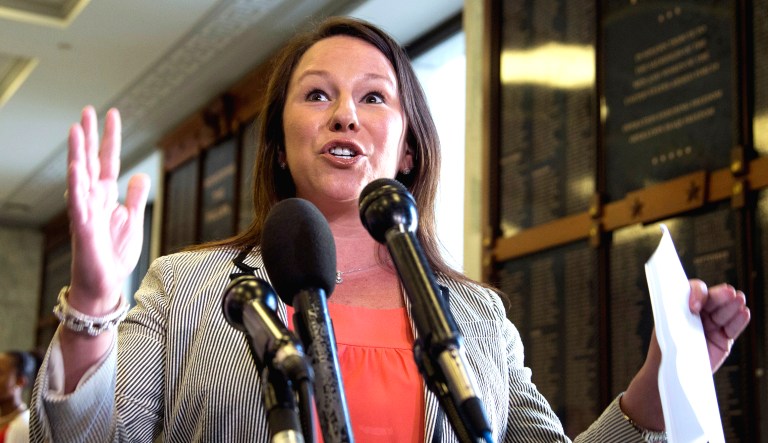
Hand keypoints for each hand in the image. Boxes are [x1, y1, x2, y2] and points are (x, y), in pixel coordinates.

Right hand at [67, 106, 149, 314]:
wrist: (105, 284)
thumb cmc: (114, 255)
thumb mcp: (132, 220)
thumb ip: (134, 197)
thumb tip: (139, 175)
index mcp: (106, 197)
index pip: (107, 161)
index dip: (109, 138)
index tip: (111, 114)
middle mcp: (93, 200)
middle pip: (89, 161)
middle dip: (88, 136)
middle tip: (86, 110)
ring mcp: (85, 212)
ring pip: (79, 177)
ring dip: (77, 153)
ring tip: (75, 129)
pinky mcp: (82, 228)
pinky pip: (77, 204)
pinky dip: (76, 186)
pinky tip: (75, 168)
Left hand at [621, 279, 750, 430]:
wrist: (672, 375)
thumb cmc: (665, 351)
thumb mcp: (667, 331)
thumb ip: (676, 317)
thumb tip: (685, 308)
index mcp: (682, 306)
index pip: (692, 293)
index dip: (696, 295)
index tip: (694, 307)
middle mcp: (698, 314)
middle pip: (712, 299)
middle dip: (720, 296)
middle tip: (728, 293)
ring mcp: (712, 325)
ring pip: (724, 312)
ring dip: (732, 305)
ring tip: (739, 299)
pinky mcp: (723, 339)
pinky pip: (733, 328)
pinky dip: (739, 320)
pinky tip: (744, 313)